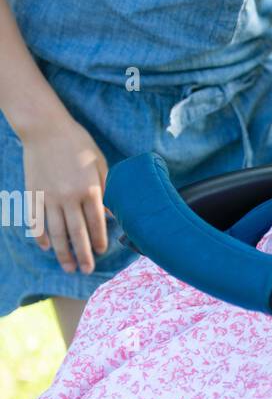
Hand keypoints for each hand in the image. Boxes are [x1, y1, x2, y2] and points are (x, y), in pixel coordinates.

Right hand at [21, 114, 109, 273]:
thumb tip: (110, 213)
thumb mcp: (99, 162)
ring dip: (62, 253)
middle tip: (86, 270)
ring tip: (68, 267)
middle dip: (82, 255)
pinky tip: (45, 247)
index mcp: (89, 188)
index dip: (99, 240)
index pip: (96, 222)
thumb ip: (106, 188)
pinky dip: (40, 235)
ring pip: (56, 232)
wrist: (45, 127)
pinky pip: (36, 220)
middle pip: (77, 233)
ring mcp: (49, 197)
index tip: (100, 252)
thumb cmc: (77, 143)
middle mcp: (69, 196)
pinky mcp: (33, 193)